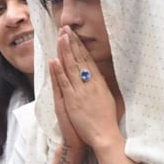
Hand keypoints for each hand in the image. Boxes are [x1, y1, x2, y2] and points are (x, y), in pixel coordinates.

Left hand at [51, 26, 119, 148]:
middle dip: (72, 43)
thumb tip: (101, 75)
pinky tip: (54, 60)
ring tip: (60, 37)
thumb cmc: (108, 119)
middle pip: (80, 59)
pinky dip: (59, 71)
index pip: (88, 60)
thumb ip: (103, 85)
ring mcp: (81, 91)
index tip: (75, 36)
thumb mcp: (109, 98)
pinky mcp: (72, 100)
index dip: (80, 46)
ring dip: (65, 51)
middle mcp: (90, 83)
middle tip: (66, 29)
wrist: (105, 135)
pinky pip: (64, 83)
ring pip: (71, 67)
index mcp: (99, 82)